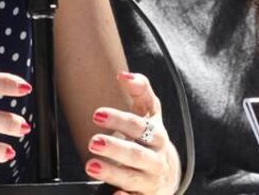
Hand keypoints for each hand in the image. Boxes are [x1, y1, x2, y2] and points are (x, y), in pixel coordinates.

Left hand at [84, 71, 179, 194]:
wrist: (167, 173)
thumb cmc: (152, 138)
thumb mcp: (150, 113)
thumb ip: (141, 90)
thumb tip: (124, 74)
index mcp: (158, 136)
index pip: (139, 126)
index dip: (119, 119)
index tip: (97, 114)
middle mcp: (156, 159)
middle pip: (137, 154)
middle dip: (115, 148)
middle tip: (92, 141)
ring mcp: (151, 181)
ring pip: (133, 178)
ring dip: (112, 173)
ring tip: (90, 165)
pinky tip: (114, 194)